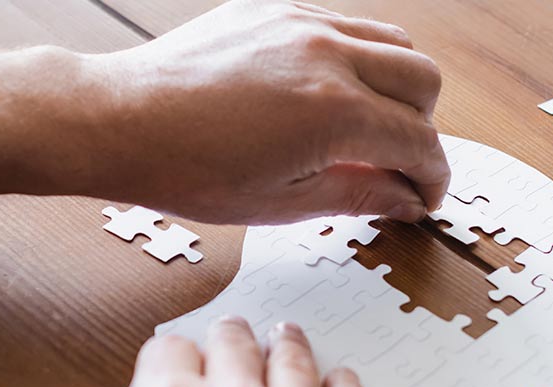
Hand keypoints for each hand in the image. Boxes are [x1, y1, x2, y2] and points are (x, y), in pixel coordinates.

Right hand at [0, 317, 370, 386]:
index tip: (173, 361)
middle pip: (230, 338)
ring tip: (285, 335)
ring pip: (291, 355)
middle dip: (227, 339)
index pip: (167, 346)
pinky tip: (339, 378)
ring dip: (286, 344)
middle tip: (231, 337)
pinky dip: (343, 382)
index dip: (168, 354)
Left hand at [86, 0, 447, 223]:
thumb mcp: (278, 202)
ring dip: (397, 84)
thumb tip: (404, 198)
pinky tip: (325, 91)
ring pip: (391, 41)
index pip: (418, 140)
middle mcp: (326, 55)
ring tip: (367, 123)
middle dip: (424, 127)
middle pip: (422, 79)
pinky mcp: (272, 9)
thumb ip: (356, 195)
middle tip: (397, 162)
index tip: (424, 195)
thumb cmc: (185, 169)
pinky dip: (354, 56)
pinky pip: (342, 23)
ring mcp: (299, 23)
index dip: (432, 176)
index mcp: (334, 111)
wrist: (120, 121)